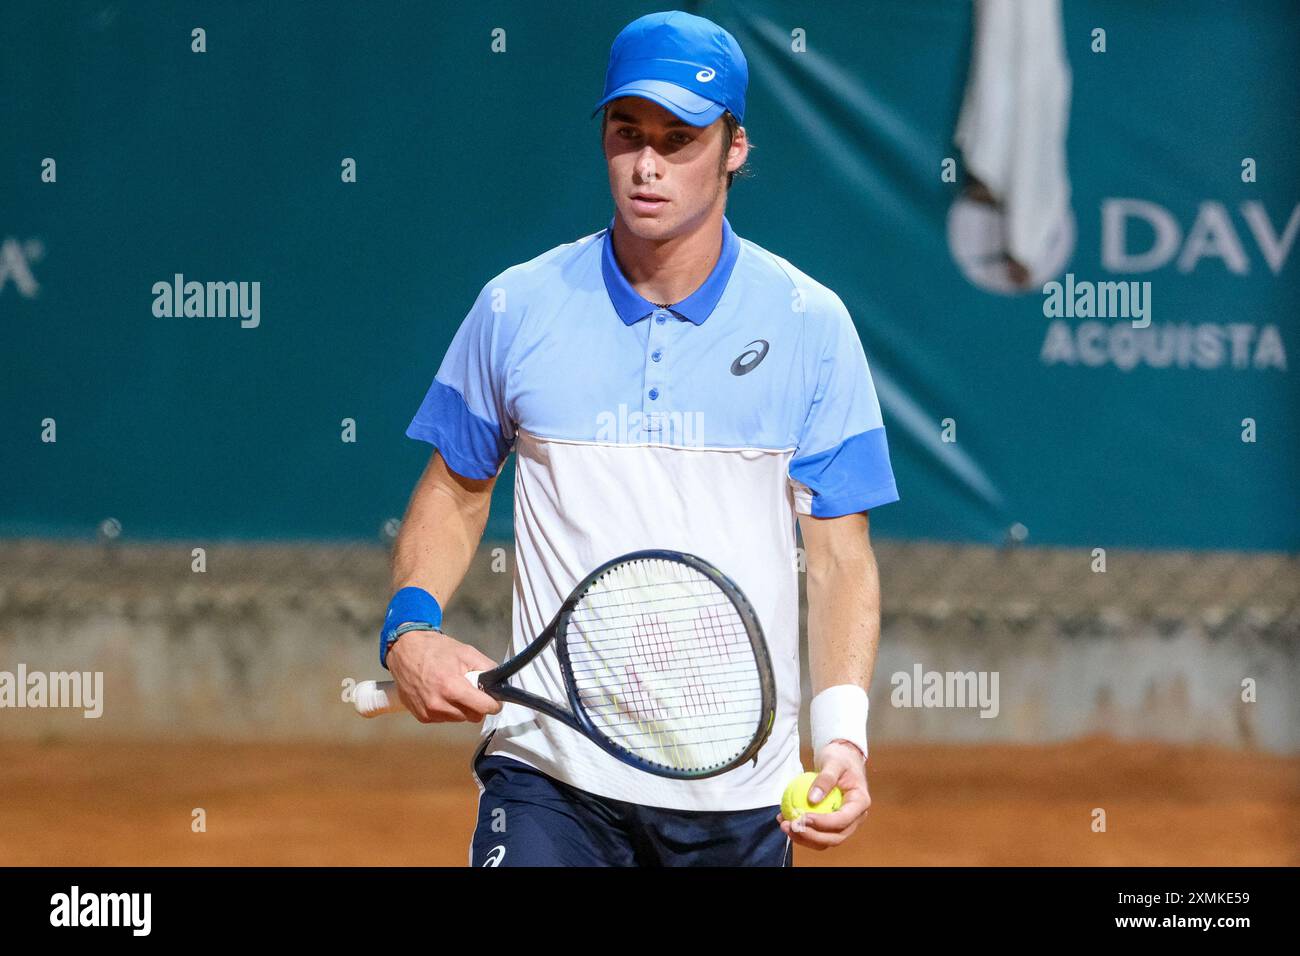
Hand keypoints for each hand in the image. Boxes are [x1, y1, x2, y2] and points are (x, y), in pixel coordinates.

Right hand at [386, 629, 501, 722]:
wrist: (405, 651)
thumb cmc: (436, 649)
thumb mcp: (466, 652)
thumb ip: (486, 668)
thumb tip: (499, 683)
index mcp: (451, 687)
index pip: (483, 708)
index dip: (493, 704)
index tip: (495, 700)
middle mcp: (439, 704)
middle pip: (472, 716)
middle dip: (477, 705)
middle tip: (471, 690)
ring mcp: (428, 712)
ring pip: (459, 719)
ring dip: (461, 708)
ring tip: (453, 689)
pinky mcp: (421, 717)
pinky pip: (444, 719)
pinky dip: (448, 710)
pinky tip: (441, 694)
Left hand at [777, 740, 869, 850]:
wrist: (843, 759)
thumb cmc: (840, 758)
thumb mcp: (834, 762)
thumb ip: (825, 779)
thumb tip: (812, 799)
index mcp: (860, 802)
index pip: (843, 820)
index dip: (823, 823)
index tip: (803, 817)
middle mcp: (855, 817)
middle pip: (836, 837)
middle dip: (812, 836)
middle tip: (791, 825)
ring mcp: (844, 823)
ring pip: (826, 840)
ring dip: (805, 838)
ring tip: (785, 825)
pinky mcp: (832, 824)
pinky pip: (818, 833)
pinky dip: (802, 831)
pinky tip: (785, 820)